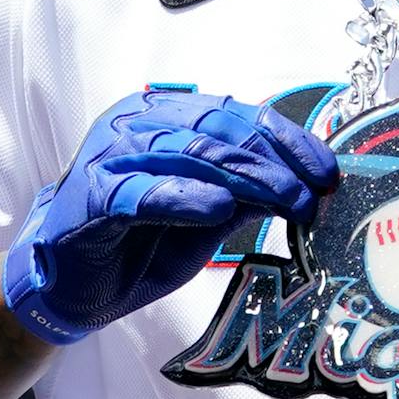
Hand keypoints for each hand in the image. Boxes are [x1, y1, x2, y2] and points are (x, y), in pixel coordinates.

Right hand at [4, 90, 337, 343]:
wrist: (70, 283)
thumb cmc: (138, 242)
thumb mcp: (207, 216)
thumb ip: (248, 194)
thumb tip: (309, 188)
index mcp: (168, 115)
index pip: (238, 115)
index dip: (288, 140)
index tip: (327, 172)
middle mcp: (139, 122)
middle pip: (218, 130)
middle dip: (274, 162)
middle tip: (313, 194)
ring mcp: (112, 154)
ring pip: (188, 152)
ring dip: (245, 177)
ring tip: (286, 200)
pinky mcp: (93, 195)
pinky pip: (143, 190)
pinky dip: (183, 196)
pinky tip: (218, 206)